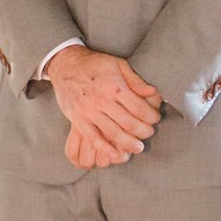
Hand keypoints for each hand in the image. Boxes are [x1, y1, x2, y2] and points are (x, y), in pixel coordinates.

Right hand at [48, 47, 161, 164]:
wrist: (65, 65)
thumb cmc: (94, 64)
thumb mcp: (118, 64)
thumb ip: (136, 80)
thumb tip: (154, 92)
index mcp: (114, 86)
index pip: (139, 108)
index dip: (151, 116)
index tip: (155, 118)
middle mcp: (101, 101)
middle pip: (128, 123)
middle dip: (143, 131)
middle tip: (149, 133)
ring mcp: (89, 112)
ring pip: (113, 133)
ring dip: (129, 143)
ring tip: (139, 147)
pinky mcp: (78, 121)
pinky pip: (93, 139)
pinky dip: (106, 150)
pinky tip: (117, 156)